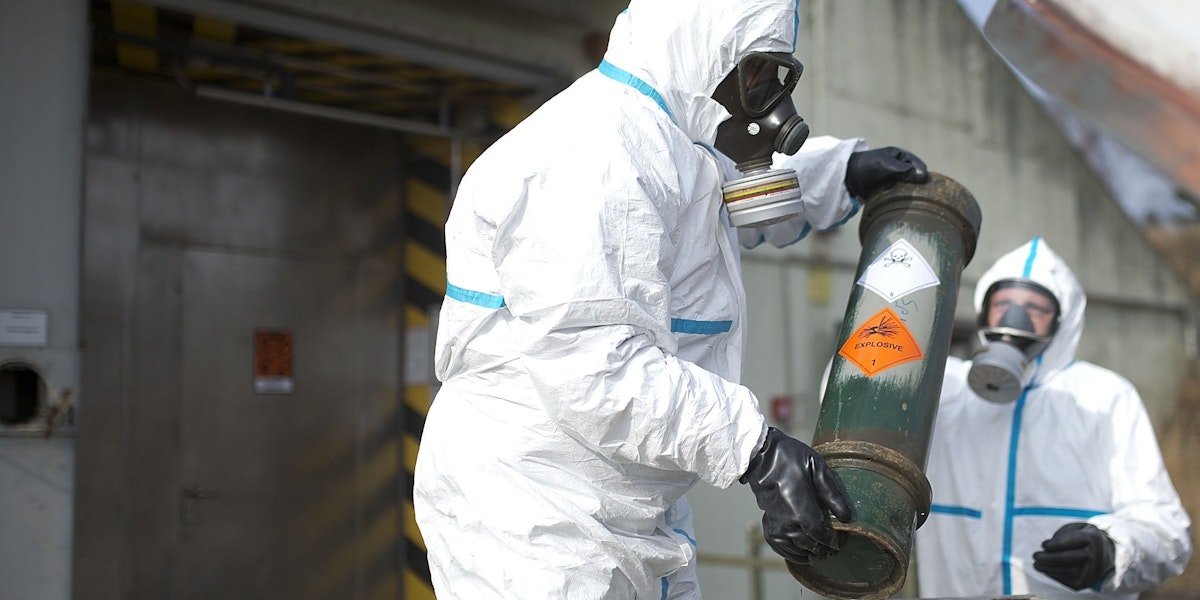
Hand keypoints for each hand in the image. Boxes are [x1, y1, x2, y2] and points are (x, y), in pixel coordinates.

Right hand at [740, 427, 853, 563]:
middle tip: (836, 547)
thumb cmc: (790, 458)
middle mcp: (786, 522)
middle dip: (826, 549)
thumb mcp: (816, 468)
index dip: (834, 540)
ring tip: (824, 552)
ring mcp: (775, 527)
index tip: (843, 539)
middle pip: (811, 546)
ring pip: (798, 551)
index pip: (821, 535)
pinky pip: (783, 550)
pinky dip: (796, 555)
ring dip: (813, 554)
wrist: (761, 457)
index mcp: (799, 508)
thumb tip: (847, 517)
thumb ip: (832, 493)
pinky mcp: (768, 527)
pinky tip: (806, 553)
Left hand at [844, 146, 929, 198]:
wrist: (846, 177)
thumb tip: (924, 176)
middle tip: (913, 198)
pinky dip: (900, 201)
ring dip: (908, 196)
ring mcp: (896, 180)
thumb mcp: (886, 165)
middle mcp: (902, 168)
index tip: (921, 189)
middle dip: (916, 189)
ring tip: (905, 202)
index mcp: (903, 157)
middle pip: (917, 180)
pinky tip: (899, 206)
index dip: (923, 178)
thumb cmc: (865, 166)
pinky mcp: (890, 191)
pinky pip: (900, 197)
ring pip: (909, 190)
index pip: (921, 168)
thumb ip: (904, 170)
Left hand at [1032, 522, 1115, 589]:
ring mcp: (1092, 572)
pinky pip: (1067, 580)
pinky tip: (1046, 569)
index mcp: (1093, 537)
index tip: (1043, 544)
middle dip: (1049, 558)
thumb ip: (1063, 535)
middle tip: (1035, 556)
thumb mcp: (1076, 528)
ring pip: (1067, 571)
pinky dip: (1053, 574)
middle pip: (1068, 558)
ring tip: (1037, 564)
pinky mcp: (1086, 583)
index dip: (1057, 544)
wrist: (1104, 554)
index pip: (1073, 540)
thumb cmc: (1083, 538)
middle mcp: (1095, 556)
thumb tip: (1047, 549)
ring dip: (1048, 568)